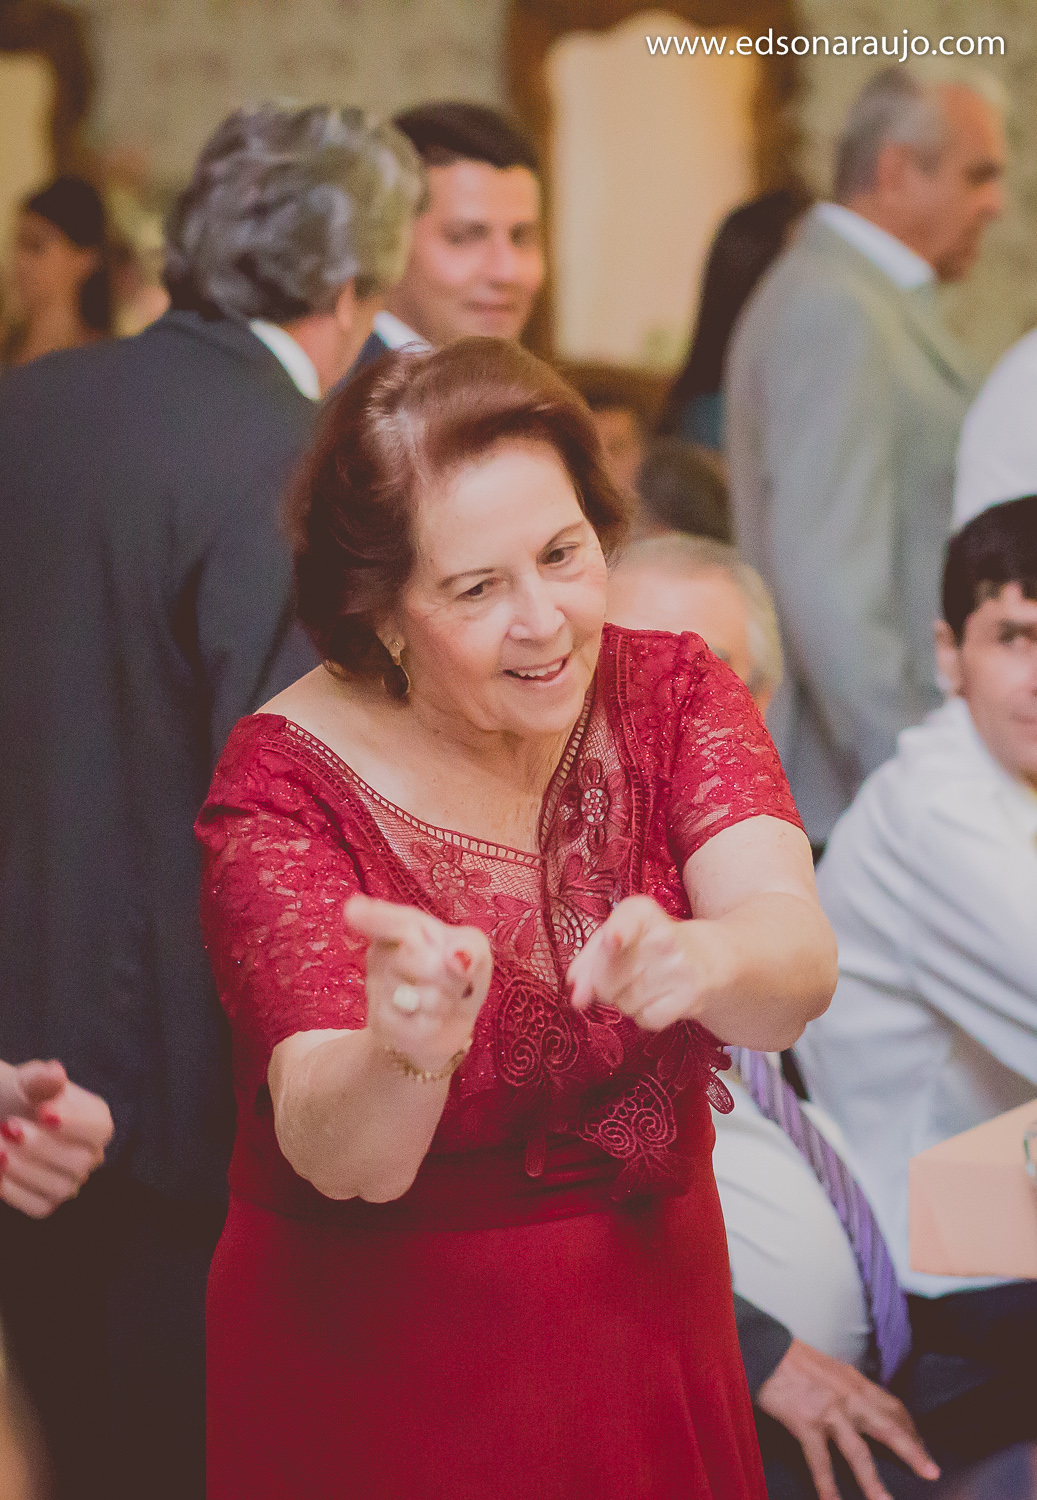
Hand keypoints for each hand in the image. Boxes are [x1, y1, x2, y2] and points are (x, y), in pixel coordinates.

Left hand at [0, 1064, 113, 1219]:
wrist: (2, 1116)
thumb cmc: (21, 1097)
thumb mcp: (28, 1081)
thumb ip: (42, 1078)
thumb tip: (55, 1072)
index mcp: (96, 1121)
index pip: (99, 1128)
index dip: (75, 1124)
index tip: (43, 1112)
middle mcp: (90, 1155)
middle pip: (79, 1161)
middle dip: (42, 1146)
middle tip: (9, 1126)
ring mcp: (70, 1181)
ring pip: (59, 1187)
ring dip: (24, 1168)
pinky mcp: (47, 1202)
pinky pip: (38, 1206)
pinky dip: (14, 1189)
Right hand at [345, 895, 491, 1073]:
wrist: (444, 1026)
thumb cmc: (456, 979)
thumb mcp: (475, 953)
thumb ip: (470, 947)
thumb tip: (458, 956)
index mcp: (399, 928)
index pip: (392, 922)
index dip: (375, 917)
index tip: (353, 911)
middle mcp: (381, 954)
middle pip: (422, 960)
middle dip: (448, 973)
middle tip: (453, 978)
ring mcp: (377, 990)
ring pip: (425, 996)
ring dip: (444, 1001)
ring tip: (439, 1001)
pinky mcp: (381, 1024)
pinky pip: (422, 1023)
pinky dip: (436, 1023)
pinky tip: (429, 1020)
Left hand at [567, 896, 711, 1029]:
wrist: (710, 957)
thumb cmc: (651, 946)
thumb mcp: (617, 937)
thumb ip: (587, 962)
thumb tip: (576, 996)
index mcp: (642, 911)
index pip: (625, 923)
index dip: (614, 935)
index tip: (613, 937)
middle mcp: (664, 937)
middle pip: (606, 980)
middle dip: (604, 985)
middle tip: (624, 972)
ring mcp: (679, 968)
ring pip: (623, 1003)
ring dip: (625, 1000)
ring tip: (646, 981)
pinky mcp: (691, 997)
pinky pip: (645, 1019)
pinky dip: (645, 1015)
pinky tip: (659, 997)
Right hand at [755, 1340, 939, 1499]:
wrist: (763, 1349)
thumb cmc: (792, 1359)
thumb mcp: (829, 1368)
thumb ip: (848, 1389)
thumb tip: (861, 1409)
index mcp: (855, 1381)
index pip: (893, 1407)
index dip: (910, 1428)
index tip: (921, 1446)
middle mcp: (849, 1396)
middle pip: (889, 1426)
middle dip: (912, 1451)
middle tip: (931, 1472)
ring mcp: (829, 1412)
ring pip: (859, 1453)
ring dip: (874, 1483)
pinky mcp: (806, 1423)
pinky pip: (821, 1463)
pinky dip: (828, 1487)